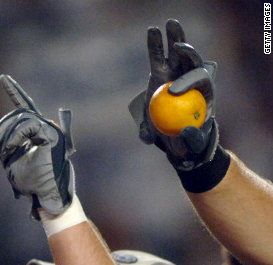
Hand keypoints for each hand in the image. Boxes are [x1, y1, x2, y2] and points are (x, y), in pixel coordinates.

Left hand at [0, 75, 75, 219]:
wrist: (41, 196)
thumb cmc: (29, 181)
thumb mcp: (7, 158)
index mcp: (36, 131)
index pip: (24, 106)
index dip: (14, 91)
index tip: (3, 77)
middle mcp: (45, 127)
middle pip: (17, 113)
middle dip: (2, 128)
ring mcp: (50, 130)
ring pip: (22, 118)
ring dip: (7, 134)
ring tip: (4, 153)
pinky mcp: (52, 136)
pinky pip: (29, 125)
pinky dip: (15, 136)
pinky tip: (11, 150)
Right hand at [127, 19, 217, 170]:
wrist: (174, 137)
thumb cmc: (185, 141)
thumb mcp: (189, 145)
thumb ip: (189, 141)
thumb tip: (185, 131)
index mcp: (205, 90)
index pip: (199, 79)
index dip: (188, 81)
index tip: (172, 90)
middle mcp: (193, 78)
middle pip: (193, 61)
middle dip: (188, 52)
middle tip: (178, 49)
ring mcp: (177, 73)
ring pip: (176, 53)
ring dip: (174, 38)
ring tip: (167, 25)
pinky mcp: (161, 71)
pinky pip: (157, 56)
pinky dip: (155, 44)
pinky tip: (152, 30)